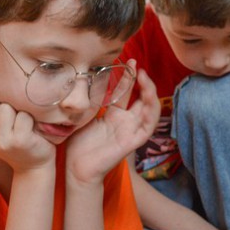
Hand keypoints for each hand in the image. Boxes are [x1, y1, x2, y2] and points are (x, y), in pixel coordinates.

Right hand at [0, 94, 54, 172]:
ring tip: (21, 123)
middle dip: (3, 106)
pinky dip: (30, 118)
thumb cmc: (15, 143)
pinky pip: (23, 115)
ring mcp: (3, 142)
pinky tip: (31, 128)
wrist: (33, 166)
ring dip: (17, 111)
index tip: (0, 115)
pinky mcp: (20, 140)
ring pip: (6, 107)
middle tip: (13, 119)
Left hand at [66, 61, 158, 183]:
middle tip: (136, 65)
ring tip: (145, 78)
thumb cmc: (78, 145)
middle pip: (142, 97)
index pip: (126, 91)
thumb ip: (89, 100)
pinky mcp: (133, 142)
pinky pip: (148, 127)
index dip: (128, 76)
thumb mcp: (84, 116)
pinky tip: (149, 100)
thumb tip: (82, 79)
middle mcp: (126, 121)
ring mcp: (131, 131)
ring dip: (150, 93)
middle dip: (143, 81)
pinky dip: (151, 113)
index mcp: (115, 115)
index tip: (127, 60)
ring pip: (150, 110)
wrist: (77, 169)